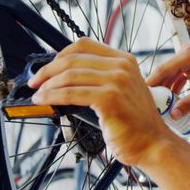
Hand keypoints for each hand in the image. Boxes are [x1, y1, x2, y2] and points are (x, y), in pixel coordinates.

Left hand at [27, 38, 178, 167]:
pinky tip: (44, 101)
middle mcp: (122, 67)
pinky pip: (71, 93)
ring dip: (47, 85)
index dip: (61, 54)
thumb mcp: (121, 92)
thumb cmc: (135, 124)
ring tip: (38, 94)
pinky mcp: (109, 98)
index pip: (85, 45)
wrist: (153, 144)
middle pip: (74, 58)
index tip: (49, 67)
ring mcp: (117, 81)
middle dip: (48, 69)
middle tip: (35, 81)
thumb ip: (100, 79)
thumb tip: (65, 78)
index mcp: (124, 60)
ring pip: (69, 75)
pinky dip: (53, 96)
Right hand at [145, 43, 189, 119]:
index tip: (141, 94)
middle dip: (157, 87)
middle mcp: (185, 53)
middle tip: (147, 102)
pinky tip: (169, 101)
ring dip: (164, 89)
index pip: (163, 69)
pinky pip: (176, 77)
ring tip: (156, 104)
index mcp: (188, 55)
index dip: (151, 82)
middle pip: (164, 72)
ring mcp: (187, 59)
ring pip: (169, 75)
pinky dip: (173, 88)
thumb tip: (174, 114)